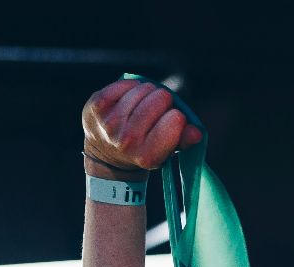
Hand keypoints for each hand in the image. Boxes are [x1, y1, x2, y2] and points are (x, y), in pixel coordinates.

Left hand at [81, 80, 202, 172]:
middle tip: (155, 113)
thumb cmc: (143, 149)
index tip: (169, 123)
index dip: (176, 117)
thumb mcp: (167, 151)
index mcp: (148, 155)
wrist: (106, 155)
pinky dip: (130, 87)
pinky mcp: (97, 106)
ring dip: (147, 93)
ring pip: (144, 88)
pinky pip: (125, 83)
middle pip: (161, 98)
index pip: (176, 119)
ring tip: (141, 106)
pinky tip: (127, 99)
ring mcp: (110, 123)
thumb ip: (184, 141)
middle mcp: (127, 141)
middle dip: (163, 102)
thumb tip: (196, 131)